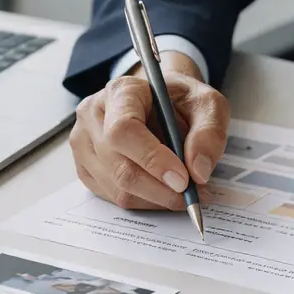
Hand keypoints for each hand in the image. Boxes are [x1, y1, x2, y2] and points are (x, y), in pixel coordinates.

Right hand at [70, 52, 229, 209]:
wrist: (161, 103)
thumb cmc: (180, 101)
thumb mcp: (207, 104)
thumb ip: (209, 133)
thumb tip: (199, 172)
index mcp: (120, 92)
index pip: (123, 130)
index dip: (152, 160)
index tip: (183, 180)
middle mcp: (93, 115)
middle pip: (120, 167)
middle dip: (160, 190)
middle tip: (192, 195)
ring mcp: (84, 143)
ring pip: (118, 189)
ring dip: (156, 199)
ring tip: (183, 192)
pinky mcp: (86, 168)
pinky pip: (115, 197)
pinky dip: (145, 202)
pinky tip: (163, 190)